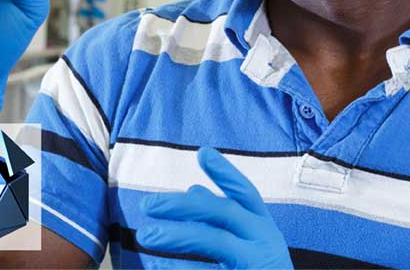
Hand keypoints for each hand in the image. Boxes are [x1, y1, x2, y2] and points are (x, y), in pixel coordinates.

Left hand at [137, 147, 292, 268]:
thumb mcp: (249, 244)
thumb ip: (221, 219)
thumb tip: (194, 190)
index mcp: (264, 229)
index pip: (246, 194)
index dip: (226, 173)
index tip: (203, 152)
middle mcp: (264, 243)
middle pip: (224, 213)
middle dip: (184, 205)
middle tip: (147, 203)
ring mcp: (257, 266)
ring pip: (215, 241)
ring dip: (178, 235)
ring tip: (145, 235)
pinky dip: (179, 269)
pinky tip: (157, 266)